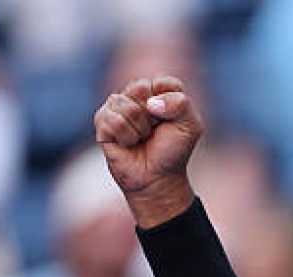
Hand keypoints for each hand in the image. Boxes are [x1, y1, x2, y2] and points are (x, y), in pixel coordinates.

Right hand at [94, 75, 203, 226]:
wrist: (157, 177)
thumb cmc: (173, 151)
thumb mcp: (190, 126)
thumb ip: (181, 103)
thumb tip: (151, 103)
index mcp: (159, 91)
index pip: (163, 81)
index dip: (169, 102)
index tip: (171, 119)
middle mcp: (136, 94)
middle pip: (141, 87)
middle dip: (153, 114)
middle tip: (155, 129)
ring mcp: (117, 106)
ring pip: (126, 104)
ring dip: (140, 128)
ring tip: (142, 138)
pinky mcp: (102, 121)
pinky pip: (113, 120)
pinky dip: (127, 136)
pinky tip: (129, 143)